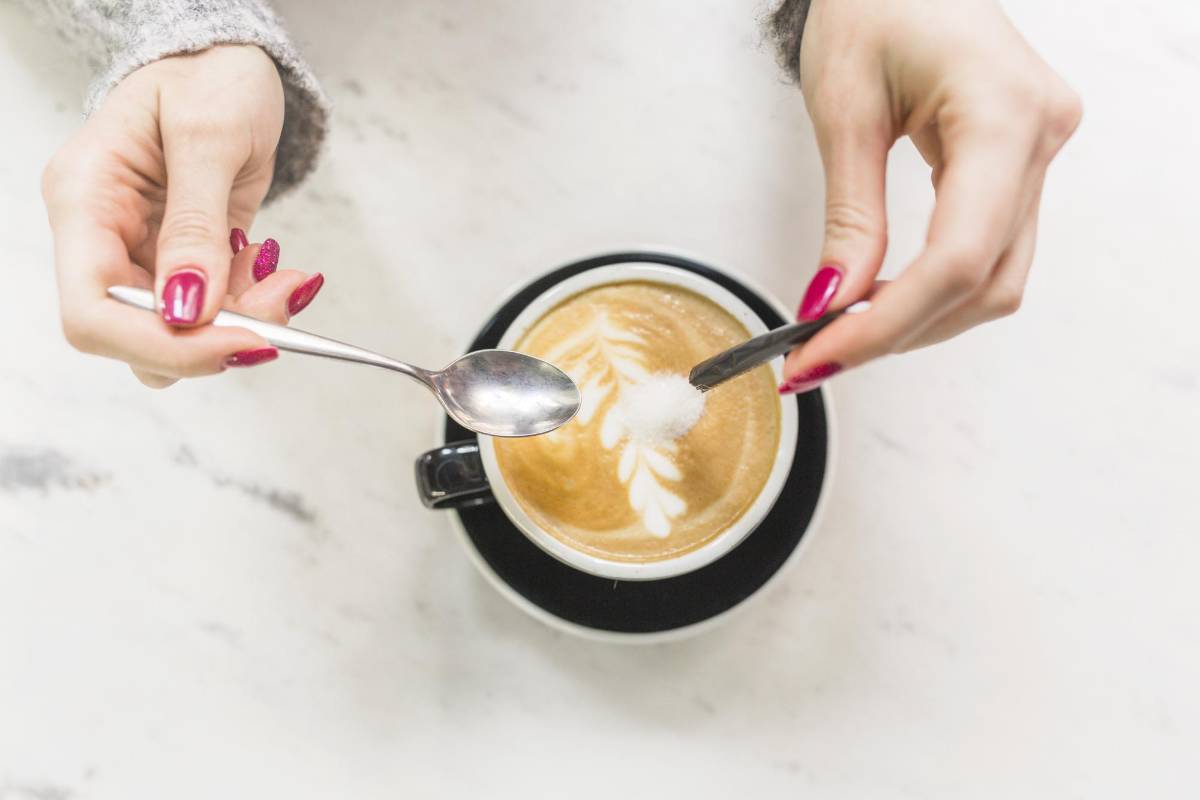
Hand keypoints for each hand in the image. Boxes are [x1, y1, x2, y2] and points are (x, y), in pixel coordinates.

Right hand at [42, 45, 322, 387]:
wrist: (228, 62)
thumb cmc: (210, 76)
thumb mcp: (210, 135)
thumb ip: (196, 224)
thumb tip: (186, 309)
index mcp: (85, 200)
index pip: (93, 313)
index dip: (161, 345)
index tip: (239, 341)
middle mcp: (103, 238)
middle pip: (137, 337)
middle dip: (216, 337)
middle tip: (282, 302)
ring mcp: (142, 253)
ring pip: (182, 333)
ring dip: (244, 322)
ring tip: (287, 277)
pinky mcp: (184, 262)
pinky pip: (214, 312)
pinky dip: (252, 304)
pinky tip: (277, 268)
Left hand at [778, 0, 1081, 393]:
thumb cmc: (873, 2)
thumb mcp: (844, 110)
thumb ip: (849, 219)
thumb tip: (834, 306)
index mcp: (1002, 112)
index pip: (956, 257)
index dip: (889, 323)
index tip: (823, 356)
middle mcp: (1041, 134)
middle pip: (985, 280)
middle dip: (900, 332)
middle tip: (819, 358)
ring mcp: (1041, 148)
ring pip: (997, 277)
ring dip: (922, 320)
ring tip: (844, 335)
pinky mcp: (1024, 159)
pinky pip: (992, 248)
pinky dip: (937, 288)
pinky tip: (884, 301)